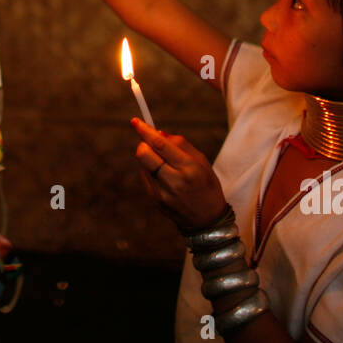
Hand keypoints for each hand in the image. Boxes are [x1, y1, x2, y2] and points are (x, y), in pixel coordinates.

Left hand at [131, 117, 228, 232]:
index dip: (145, 131)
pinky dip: (149, 171)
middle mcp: (174, 181)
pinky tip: (163, 176)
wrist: (207, 220)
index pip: (160, 145)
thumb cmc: (206, 185)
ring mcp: (162, 193)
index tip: (135, 122)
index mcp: (189, 168)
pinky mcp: (155, 201)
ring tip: (164, 163)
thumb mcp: (202, 161)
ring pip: (142, 165)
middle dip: (143, 143)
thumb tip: (158, 132)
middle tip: (150, 143)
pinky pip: (145, 178)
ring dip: (148, 158)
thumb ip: (181, 144)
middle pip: (144, 154)